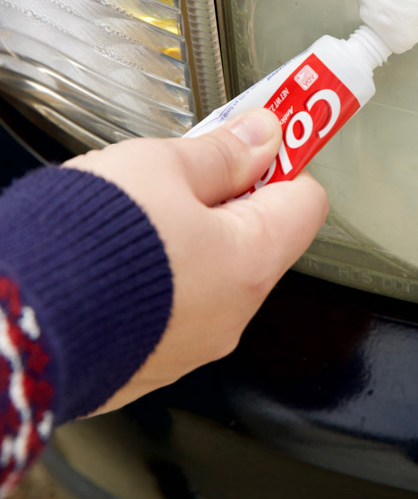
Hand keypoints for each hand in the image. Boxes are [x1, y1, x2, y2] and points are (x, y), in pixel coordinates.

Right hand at [62, 109, 327, 412]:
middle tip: (191, 166)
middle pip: (260, 239)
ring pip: (214, 274)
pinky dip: (160, 276)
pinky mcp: (150, 362)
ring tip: (142, 209)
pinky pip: (174, 307)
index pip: (306, 202)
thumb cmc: (80, 248)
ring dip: (191, 236)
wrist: (9, 324)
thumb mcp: (158, 169)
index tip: (262, 140)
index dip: (284, 162)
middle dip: (231, 197)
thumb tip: (263, 136)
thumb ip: (221, 153)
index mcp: (249, 262)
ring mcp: (191, 345)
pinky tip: (119, 255)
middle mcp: (231, 314)